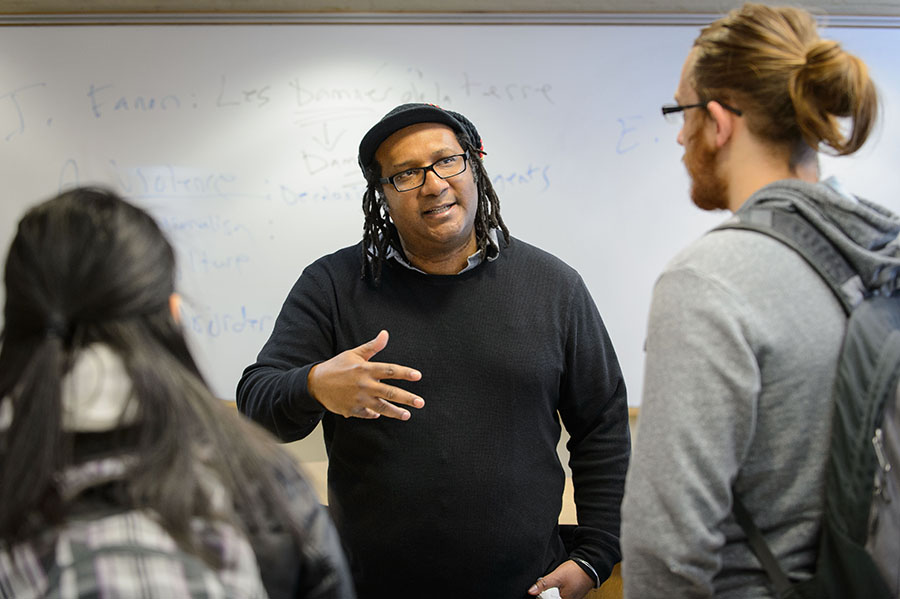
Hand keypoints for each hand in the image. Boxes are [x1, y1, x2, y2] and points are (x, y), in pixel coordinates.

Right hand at [307, 330, 423, 419]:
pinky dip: (375, 414)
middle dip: (407, 398)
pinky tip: (381, 414)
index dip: (405, 373)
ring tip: (407, 415)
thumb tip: (385, 334)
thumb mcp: (354, 354)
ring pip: (382, 407)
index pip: (390, 370)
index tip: (418, 376)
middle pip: (390, 392)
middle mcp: (364, 385)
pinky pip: (368, 414)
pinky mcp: (352, 410)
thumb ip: (372, 347)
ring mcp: (358, 399)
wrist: (315, 384)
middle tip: (420, 402)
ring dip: (396, 412)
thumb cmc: (337, 367)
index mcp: (365, 369)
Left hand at [528, 560, 593, 598]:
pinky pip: (563, 594)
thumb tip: (531, 591)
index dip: (543, 595)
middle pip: (553, 598)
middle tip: (551, 585)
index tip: (543, 590)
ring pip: (558, 596)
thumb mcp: (556, 576)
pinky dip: (560, 590)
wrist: (589, 566)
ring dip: (553, 591)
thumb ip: (543, 584)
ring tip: (557, 583)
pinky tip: (560, 584)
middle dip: (548, 593)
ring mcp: (572, 598)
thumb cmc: (575, 572)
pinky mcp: (574, 594)